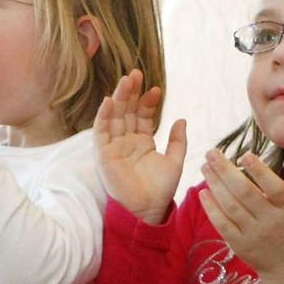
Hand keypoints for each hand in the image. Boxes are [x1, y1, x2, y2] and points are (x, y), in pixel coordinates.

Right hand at [96, 70, 185, 224]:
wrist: (147, 209)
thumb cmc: (160, 190)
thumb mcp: (174, 162)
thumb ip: (178, 141)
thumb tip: (182, 119)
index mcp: (142, 142)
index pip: (143, 116)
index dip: (148, 102)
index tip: (156, 90)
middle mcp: (126, 142)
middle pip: (127, 111)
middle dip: (131, 93)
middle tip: (137, 74)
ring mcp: (114, 146)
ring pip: (115, 116)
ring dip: (119, 98)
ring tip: (127, 80)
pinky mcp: (103, 154)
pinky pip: (101, 131)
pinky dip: (104, 115)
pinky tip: (110, 100)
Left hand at [199, 144, 283, 283]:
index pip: (275, 188)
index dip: (260, 172)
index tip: (245, 154)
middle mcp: (271, 221)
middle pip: (246, 194)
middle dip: (226, 172)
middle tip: (211, 152)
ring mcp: (253, 234)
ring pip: (231, 207)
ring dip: (215, 185)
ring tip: (205, 166)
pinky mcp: (238, 245)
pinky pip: (222, 224)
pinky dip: (212, 208)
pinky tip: (203, 192)